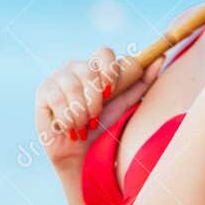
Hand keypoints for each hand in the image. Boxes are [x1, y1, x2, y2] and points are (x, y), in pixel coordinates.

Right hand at [35, 48, 164, 167]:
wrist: (81, 152)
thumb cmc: (103, 126)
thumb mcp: (126, 104)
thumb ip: (142, 81)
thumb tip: (161, 57)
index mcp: (96, 67)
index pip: (104, 52)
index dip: (108, 69)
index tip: (111, 91)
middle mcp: (76, 67)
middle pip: (88, 70)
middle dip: (94, 100)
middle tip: (94, 119)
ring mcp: (57, 77)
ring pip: (72, 85)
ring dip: (81, 112)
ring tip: (82, 125)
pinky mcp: (43, 91)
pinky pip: (57, 98)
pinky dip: (67, 117)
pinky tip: (69, 127)